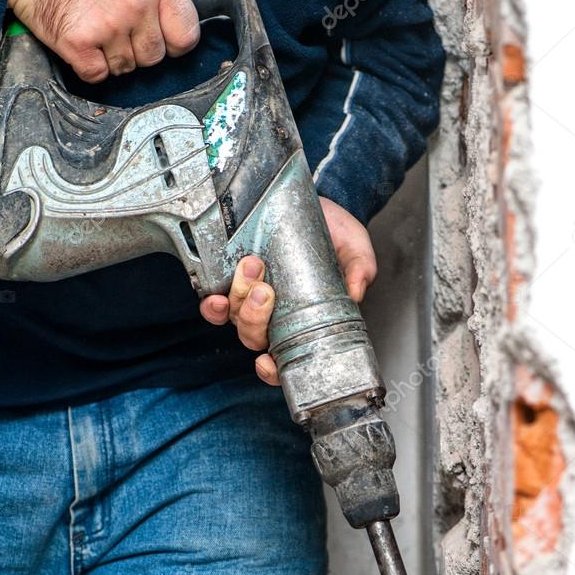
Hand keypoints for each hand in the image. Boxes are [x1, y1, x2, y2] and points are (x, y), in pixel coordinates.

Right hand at [9, 0, 199, 81]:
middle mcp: (135, 6)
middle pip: (153, 59)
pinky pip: (97, 75)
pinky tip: (81, 41)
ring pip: (125, 69)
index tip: (162, 41)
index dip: (174, 44)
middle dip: (136, 50)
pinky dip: (88, 65)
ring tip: (95, 28)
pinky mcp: (79, 43)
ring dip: (111, 57)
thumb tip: (175, 27)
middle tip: (115, 28)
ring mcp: (108, 26)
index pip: (186, 36)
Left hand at [200, 198, 376, 385]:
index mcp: (303, 320)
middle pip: (254, 337)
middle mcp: (273, 315)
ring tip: (253, 267)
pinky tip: (218, 294)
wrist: (312, 203)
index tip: (268, 363)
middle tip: (266, 290)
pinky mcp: (230, 278)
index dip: (272, 371)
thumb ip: (360, 270)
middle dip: (255, 319)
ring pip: (235, 317)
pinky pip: (215, 301)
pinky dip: (214, 303)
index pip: (285, 359)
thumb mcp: (356, 249)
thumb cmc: (334, 233)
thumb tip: (356, 294)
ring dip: (240, 299)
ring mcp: (249, 298)